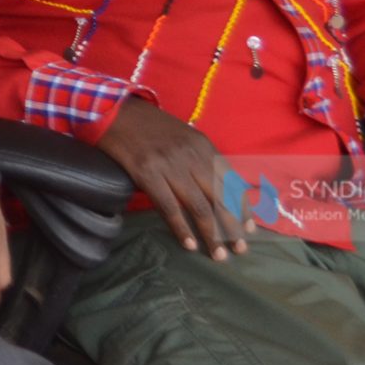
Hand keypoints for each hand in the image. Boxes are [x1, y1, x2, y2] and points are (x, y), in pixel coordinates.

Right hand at [97, 96, 246, 258]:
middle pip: (220, 197)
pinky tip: (188, 244)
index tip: (250, 229)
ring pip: (198, 206)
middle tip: (241, 250)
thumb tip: (214, 189)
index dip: (242, 207)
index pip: (230, 181)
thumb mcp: (182, 136)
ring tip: (218, 255)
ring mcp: (169, 164)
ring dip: (211, 234)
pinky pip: (168, 207)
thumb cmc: (148, 126)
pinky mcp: (146, 173)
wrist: (113, 110)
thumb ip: (198, 159)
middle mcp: (191, 155)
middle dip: (232, 226)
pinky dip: (181, 228)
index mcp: (203, 146)